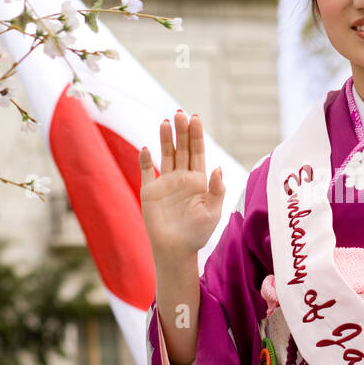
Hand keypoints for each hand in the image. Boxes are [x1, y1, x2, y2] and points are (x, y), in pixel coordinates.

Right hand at [139, 110, 224, 260]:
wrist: (175, 250)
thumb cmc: (197, 233)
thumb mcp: (212, 212)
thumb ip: (216, 190)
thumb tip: (217, 168)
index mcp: (199, 181)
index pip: (198, 152)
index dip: (196, 135)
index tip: (195, 118)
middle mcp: (182, 178)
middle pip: (182, 149)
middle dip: (182, 132)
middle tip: (180, 114)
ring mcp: (165, 183)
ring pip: (166, 155)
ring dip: (166, 139)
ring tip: (166, 122)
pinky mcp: (149, 191)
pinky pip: (147, 171)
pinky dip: (145, 160)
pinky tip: (146, 148)